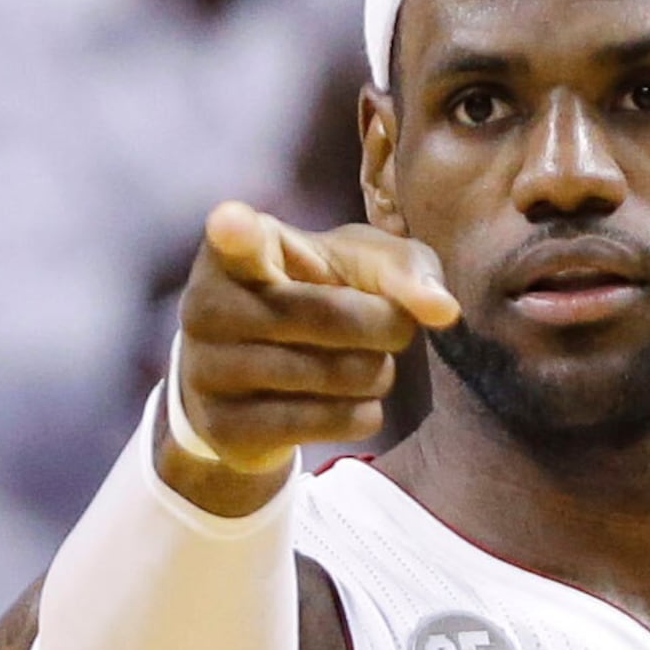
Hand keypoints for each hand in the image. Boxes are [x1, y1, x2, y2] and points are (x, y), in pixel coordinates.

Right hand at [170, 202, 457, 478]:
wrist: (254, 381)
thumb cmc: (316, 296)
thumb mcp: (359, 265)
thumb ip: (405, 269)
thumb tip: (443, 309)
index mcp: (234, 250)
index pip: (233, 238)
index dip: (236, 231)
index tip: (232, 221)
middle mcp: (205, 306)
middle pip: (333, 318)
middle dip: (386, 326)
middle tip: (389, 327)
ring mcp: (208, 371)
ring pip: (336, 376)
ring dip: (377, 373)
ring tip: (364, 364)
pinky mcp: (226, 428)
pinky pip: (326, 424)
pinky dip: (362, 414)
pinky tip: (352, 402)